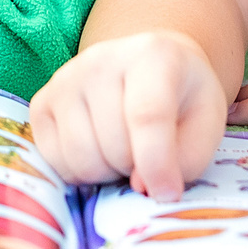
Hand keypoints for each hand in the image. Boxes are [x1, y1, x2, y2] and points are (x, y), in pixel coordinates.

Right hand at [31, 29, 226, 202]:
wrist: (148, 69)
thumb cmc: (181, 101)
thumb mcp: (206, 125)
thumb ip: (186, 160)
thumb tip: (139, 185)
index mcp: (153, 55)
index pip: (148, 115)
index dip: (158, 164)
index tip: (168, 193)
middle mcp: (100, 59)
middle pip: (113, 144)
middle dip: (135, 168)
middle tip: (147, 156)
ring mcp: (65, 79)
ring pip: (81, 158)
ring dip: (107, 172)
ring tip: (123, 153)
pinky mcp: (41, 102)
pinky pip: (54, 161)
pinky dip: (79, 172)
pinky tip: (98, 152)